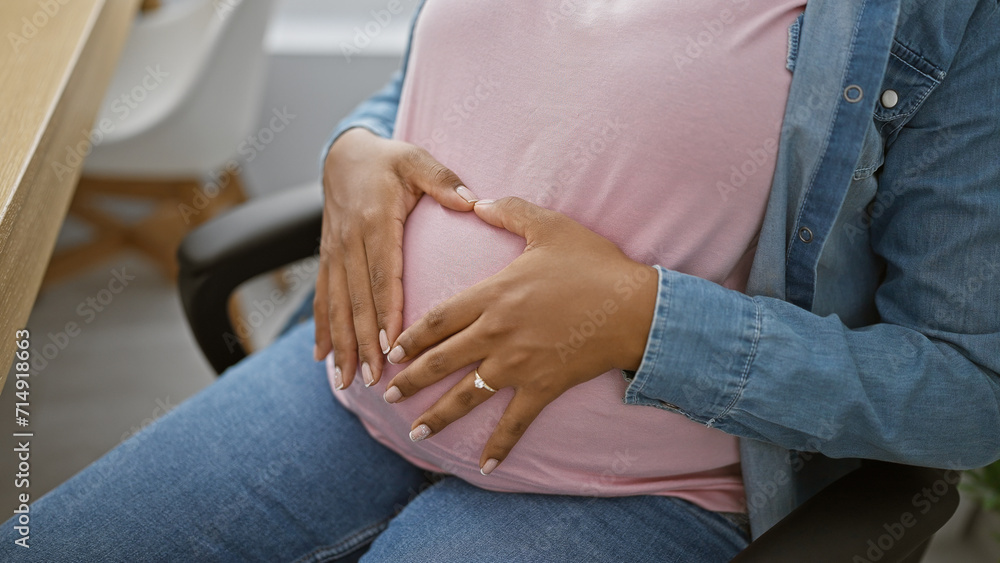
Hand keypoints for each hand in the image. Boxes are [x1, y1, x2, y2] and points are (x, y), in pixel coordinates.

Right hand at [314, 128, 478, 388]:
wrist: (344, 154)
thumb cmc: (389, 161)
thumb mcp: (417, 160)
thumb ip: (443, 180)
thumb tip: (472, 202)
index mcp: (375, 222)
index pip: (383, 275)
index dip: (386, 312)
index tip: (393, 345)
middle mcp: (349, 241)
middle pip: (358, 300)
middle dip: (363, 342)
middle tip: (374, 377)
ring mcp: (334, 252)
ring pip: (336, 305)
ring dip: (341, 344)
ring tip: (347, 379)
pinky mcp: (326, 258)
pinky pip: (322, 297)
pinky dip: (321, 328)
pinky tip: (321, 358)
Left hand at [381, 197, 657, 473]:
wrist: (634, 307)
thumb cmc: (593, 264)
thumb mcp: (549, 226)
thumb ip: (509, 211)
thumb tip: (477, 200)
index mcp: (492, 295)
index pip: (437, 319)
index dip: (410, 337)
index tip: (391, 351)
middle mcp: (496, 333)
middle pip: (441, 360)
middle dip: (410, 380)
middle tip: (385, 395)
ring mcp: (518, 364)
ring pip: (466, 395)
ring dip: (438, 416)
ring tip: (414, 433)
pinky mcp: (542, 387)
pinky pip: (514, 422)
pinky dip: (498, 446)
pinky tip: (483, 467)